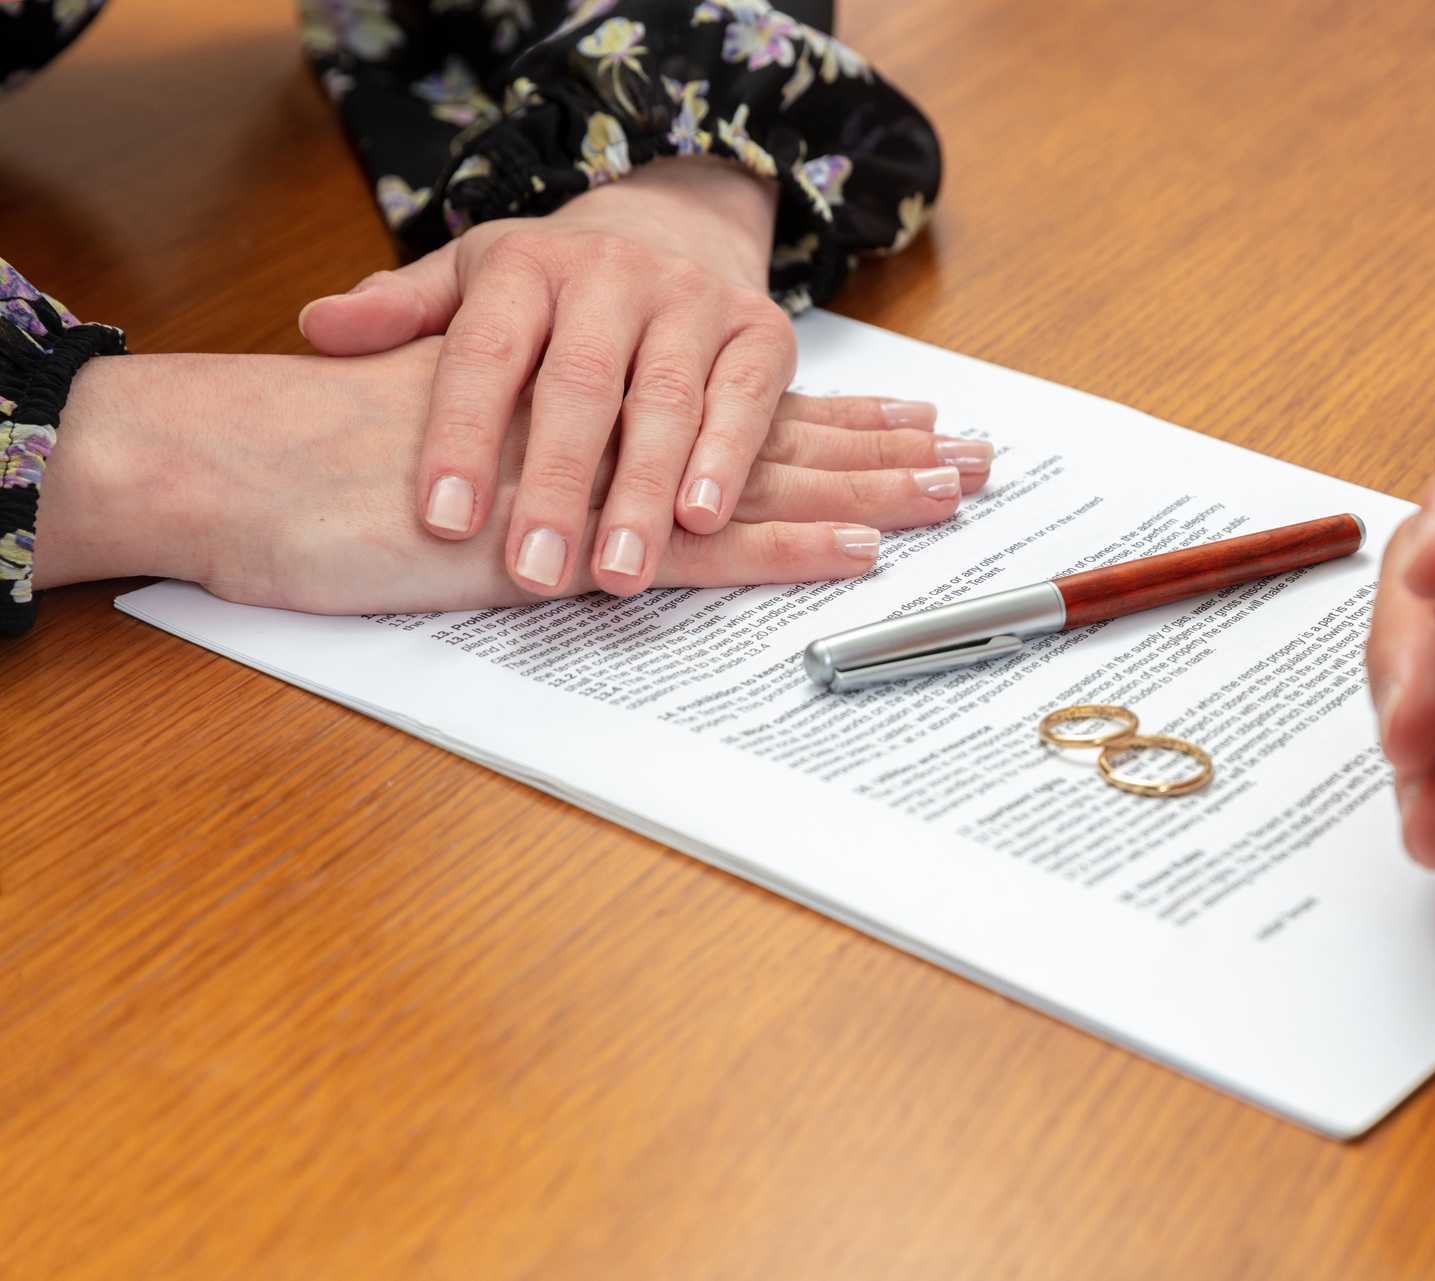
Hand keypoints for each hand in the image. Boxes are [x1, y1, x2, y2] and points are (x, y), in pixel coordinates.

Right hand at [34, 339, 985, 613]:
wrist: (249, 466)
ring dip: (873, 489)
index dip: (832, 417)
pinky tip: (862, 549)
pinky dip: (790, 544)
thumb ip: (532, 468)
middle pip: (778, 440)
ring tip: (963, 492)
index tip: (912, 419)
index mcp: (599, 415)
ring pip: (767, 482)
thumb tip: (587, 510)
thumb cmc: (335, 472)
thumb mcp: (460, 462)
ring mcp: (607, 487)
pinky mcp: (580, 542)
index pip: (737, 414)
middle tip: (980, 457)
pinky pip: (710, 547)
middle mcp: (618, 438)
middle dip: (886, 450)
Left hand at [299, 157, 889, 597]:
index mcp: (525, 267)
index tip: (441, 521)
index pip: (484, 355)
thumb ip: (400, 311)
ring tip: (617, 573)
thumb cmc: (559, 284)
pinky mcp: (761, 332)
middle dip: (558, 487)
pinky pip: (747, 401)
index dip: (461, 439)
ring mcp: (692, 301)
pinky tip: (703, 522)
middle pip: (581, 388)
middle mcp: (612, 275)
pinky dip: (727, 461)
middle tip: (534, 575)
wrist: (675, 222)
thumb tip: (318, 330)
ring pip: (668, 404)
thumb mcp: (471, 280)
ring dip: (644, 494)